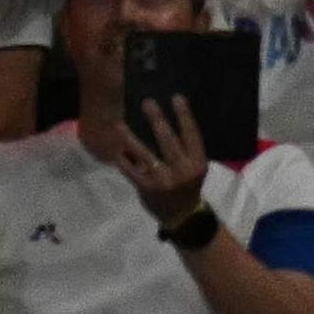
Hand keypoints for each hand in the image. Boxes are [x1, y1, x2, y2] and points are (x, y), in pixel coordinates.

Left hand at [108, 89, 211, 218]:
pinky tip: (115, 150)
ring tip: (120, 125)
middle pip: (168, 140)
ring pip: (145, 154)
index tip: (176, 98)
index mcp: (197, 162)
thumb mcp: (195, 168)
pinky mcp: (147, 188)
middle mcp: (182, 170)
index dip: (184, 115)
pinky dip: (123, 160)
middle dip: (157, 120)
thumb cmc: (188, 186)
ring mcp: (163, 180)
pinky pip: (132, 171)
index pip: (191, 134)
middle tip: (147, 102)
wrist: (181, 215)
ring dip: (131, 138)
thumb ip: (185, 151)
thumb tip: (164, 124)